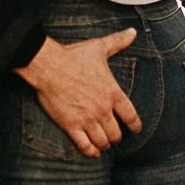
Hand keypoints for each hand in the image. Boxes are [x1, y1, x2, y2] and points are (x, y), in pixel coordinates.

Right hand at [15, 30, 141, 157]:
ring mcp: (87, 119)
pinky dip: (91, 152)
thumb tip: (133, 32)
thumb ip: (118, 42)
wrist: (49, 66)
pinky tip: (93, 153)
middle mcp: (103, 109)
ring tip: (104, 144)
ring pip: (103, 141)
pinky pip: (85, 146)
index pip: (131, 116)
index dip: (135, 126)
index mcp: (113, 93)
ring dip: (105, 144)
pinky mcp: (71, 125)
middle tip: (115, 137)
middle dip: (117, 137)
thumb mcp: (99, 48)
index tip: (135, 130)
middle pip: (116, 133)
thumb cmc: (74, 56)